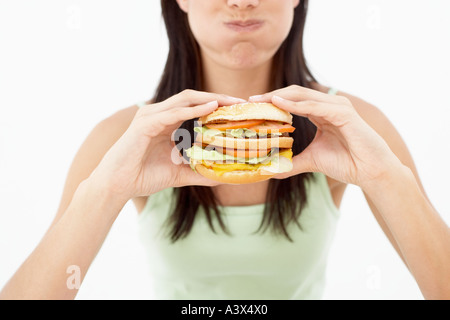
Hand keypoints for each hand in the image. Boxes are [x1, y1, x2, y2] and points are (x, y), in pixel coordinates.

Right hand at [90, 90, 245, 200]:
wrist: (118, 185)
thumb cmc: (143, 177)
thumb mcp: (178, 174)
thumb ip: (198, 172)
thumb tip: (220, 177)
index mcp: (166, 122)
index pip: (195, 107)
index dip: (217, 105)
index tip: (237, 110)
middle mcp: (159, 114)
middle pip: (193, 98)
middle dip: (218, 98)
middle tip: (239, 102)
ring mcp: (151, 116)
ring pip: (185, 100)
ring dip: (209, 99)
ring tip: (230, 102)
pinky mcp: (145, 123)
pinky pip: (172, 113)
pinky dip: (192, 110)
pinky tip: (210, 109)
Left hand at [250, 85, 403, 186]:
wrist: (371, 172)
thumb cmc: (347, 163)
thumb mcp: (312, 160)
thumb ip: (292, 162)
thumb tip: (272, 171)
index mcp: (321, 112)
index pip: (292, 101)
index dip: (271, 101)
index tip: (251, 106)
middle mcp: (328, 105)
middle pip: (294, 93)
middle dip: (271, 95)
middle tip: (250, 100)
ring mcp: (337, 106)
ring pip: (302, 95)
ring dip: (279, 97)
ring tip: (259, 100)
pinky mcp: (344, 113)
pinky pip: (316, 106)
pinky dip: (296, 104)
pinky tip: (279, 104)